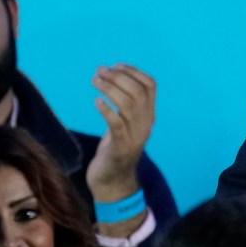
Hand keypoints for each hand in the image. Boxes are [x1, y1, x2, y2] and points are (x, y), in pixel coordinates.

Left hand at [85, 64, 155, 202]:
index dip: (134, 71)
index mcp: (148, 116)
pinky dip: (107, 110)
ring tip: (95, 81)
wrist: (113, 181)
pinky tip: (96, 102)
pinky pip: (117, 125)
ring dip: (110, 89)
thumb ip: (124, 104)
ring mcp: (134, 136)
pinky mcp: (120, 148)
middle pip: (138, 92)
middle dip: (118, 77)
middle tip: (99, 71)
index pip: (151, 86)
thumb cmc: (115, 148)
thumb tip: (112, 75)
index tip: (116, 65)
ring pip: (128, 105)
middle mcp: (145, 124)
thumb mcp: (124, 124)